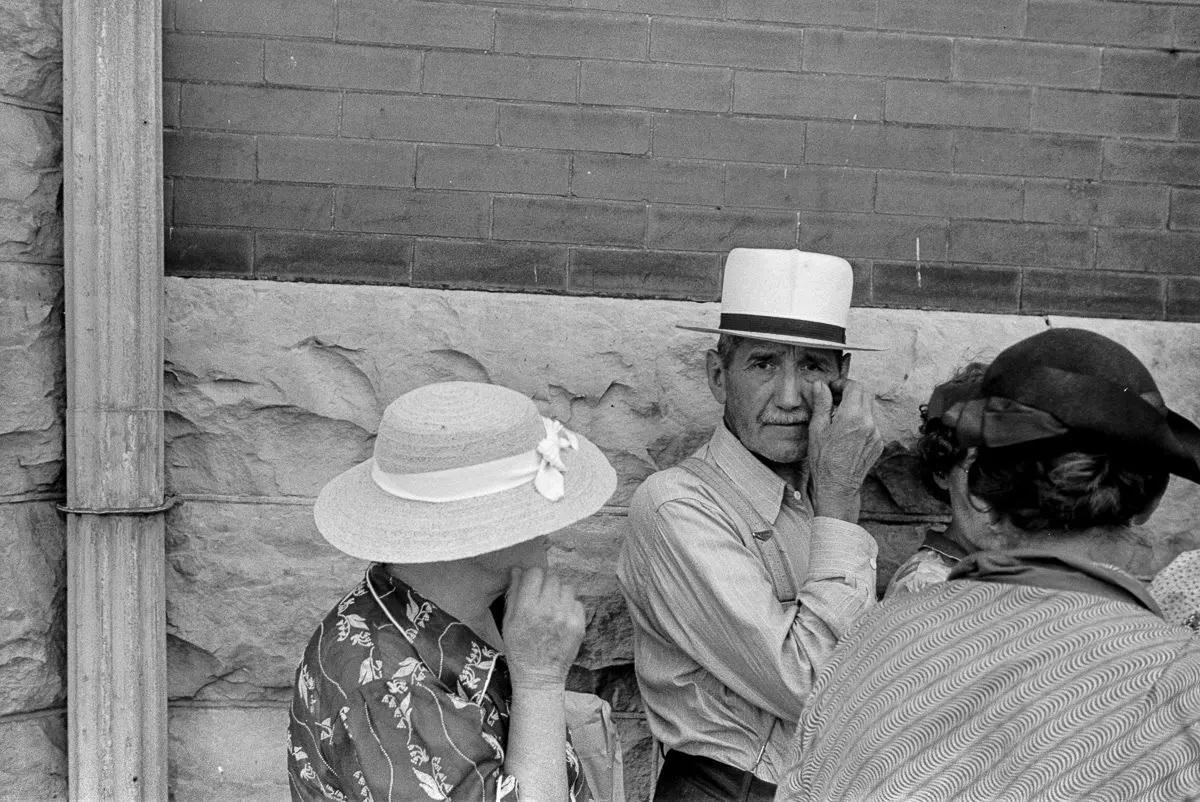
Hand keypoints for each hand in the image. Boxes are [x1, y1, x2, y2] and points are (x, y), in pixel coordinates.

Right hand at [502, 567, 585, 689]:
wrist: (539, 676)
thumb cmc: (519, 649)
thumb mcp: (508, 622)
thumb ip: (514, 594)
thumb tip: (517, 570)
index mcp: (528, 608)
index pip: (535, 573)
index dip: (532, 576)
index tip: (530, 584)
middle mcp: (549, 609)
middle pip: (552, 577)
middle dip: (545, 584)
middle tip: (541, 596)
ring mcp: (566, 617)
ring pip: (567, 587)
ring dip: (559, 593)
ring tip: (553, 606)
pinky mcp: (579, 625)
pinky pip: (577, 602)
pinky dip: (569, 606)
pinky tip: (561, 618)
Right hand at [807, 379, 883, 522]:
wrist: (838, 486)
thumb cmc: (823, 460)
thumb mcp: (817, 429)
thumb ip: (821, 403)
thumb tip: (820, 385)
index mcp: (852, 417)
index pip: (855, 386)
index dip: (842, 383)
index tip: (832, 388)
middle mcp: (869, 423)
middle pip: (865, 394)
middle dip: (851, 392)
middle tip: (836, 398)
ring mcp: (876, 434)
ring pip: (869, 409)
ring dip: (856, 407)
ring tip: (839, 417)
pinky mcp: (878, 443)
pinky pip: (872, 424)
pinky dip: (861, 421)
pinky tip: (848, 432)